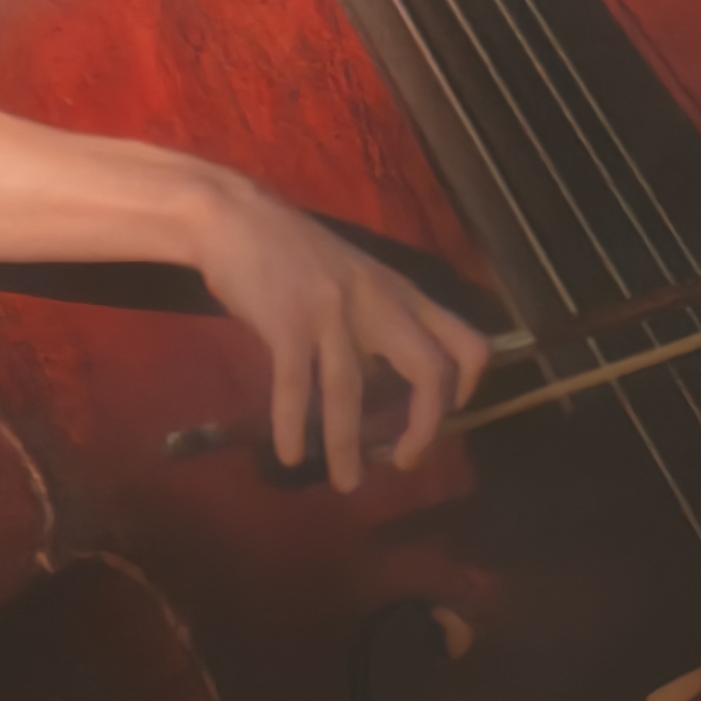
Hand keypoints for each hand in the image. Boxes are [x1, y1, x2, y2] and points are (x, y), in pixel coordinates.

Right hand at [180, 174, 493, 490]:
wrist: (232, 216)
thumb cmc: (291, 250)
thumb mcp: (354, 276)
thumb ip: (377, 318)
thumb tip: (389, 379)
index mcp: (397, 290)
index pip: (463, 338)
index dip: (467, 385)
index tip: (448, 413)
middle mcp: (375, 299)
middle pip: (427, 368)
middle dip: (426, 425)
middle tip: (408, 460)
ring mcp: (330, 309)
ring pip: (352, 390)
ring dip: (348, 446)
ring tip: (346, 484)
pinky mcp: (286, 320)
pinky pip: (296, 386)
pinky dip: (293, 426)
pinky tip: (290, 454)